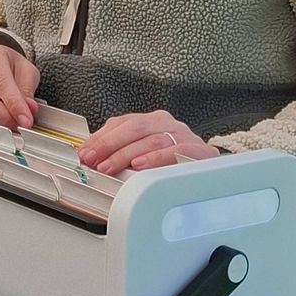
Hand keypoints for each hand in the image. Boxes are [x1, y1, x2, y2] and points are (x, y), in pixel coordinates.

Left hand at [78, 109, 217, 174]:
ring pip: (152, 139)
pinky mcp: (200, 150)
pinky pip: (175, 151)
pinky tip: (141, 166)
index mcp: (152, 121)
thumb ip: (119, 151)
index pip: (121, 123)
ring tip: (111, 166)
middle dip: (110, 145)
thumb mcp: (142, 154)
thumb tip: (90, 155)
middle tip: (94, 161)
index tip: (84, 153)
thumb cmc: (172, 164)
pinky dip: (156, 158)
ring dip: (127, 154)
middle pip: (135, 128)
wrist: (210, 174)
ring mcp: (184, 135)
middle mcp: (167, 123)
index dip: (101, 138)